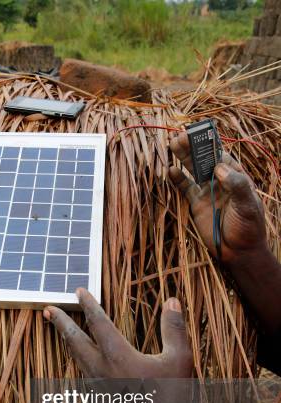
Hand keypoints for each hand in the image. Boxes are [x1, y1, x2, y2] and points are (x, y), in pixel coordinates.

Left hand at [43, 289, 199, 402]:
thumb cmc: (172, 399)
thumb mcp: (179, 359)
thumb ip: (174, 328)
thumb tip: (172, 300)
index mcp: (118, 357)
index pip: (98, 323)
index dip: (88, 305)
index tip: (78, 291)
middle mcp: (101, 370)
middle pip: (74, 340)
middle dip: (60, 323)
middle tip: (47, 309)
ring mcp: (96, 388)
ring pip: (76, 359)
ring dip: (68, 341)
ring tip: (61, 330)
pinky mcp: (98, 402)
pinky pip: (83, 376)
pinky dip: (78, 362)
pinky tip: (82, 362)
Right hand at [169, 133, 266, 263]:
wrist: (238, 251)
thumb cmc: (249, 227)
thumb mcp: (248, 205)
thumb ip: (236, 185)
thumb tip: (219, 167)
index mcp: (236, 177)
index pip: (222, 155)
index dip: (211, 144)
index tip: (201, 133)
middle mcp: (220, 181)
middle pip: (205, 159)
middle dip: (194, 147)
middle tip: (182, 136)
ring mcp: (207, 191)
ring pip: (193, 169)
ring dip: (184, 157)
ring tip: (173, 144)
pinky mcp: (196, 204)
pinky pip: (185, 188)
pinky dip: (178, 179)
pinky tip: (171, 170)